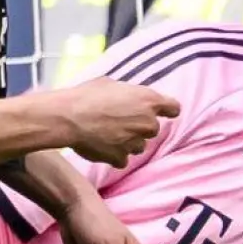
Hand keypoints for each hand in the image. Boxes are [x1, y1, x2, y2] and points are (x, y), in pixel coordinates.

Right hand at [58, 78, 179, 168]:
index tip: (163, 112)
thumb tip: (129, 97)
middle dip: (139, 127)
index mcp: (149, 101)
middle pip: (152, 129)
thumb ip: (129, 93)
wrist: (68, 118)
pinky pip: (123, 159)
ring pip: (139, 146)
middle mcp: (148, 123)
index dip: (167, 110)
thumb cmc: (87, 96)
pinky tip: (101, 146)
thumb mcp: (111, 84)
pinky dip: (115, 155)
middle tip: (119, 122)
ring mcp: (136, 143)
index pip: (173, 108)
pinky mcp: (121, 158)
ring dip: (128, 142)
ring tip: (107, 134)